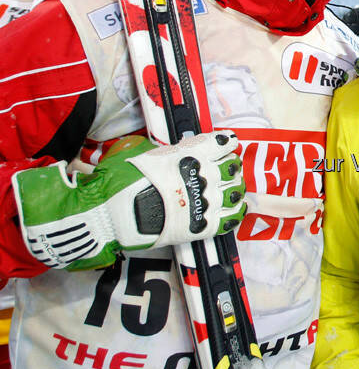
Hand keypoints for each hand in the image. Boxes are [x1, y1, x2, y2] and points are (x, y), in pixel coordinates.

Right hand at [14, 132, 245, 269]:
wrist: (110, 214)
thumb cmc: (120, 181)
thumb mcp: (141, 153)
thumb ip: (166, 152)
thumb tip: (174, 151)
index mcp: (189, 154)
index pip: (221, 143)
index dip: (226, 143)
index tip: (228, 144)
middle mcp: (203, 175)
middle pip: (232, 167)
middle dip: (231, 166)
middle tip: (227, 169)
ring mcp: (205, 201)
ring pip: (236, 191)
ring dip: (235, 189)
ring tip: (230, 190)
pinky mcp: (203, 225)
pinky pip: (231, 219)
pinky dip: (235, 213)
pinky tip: (232, 210)